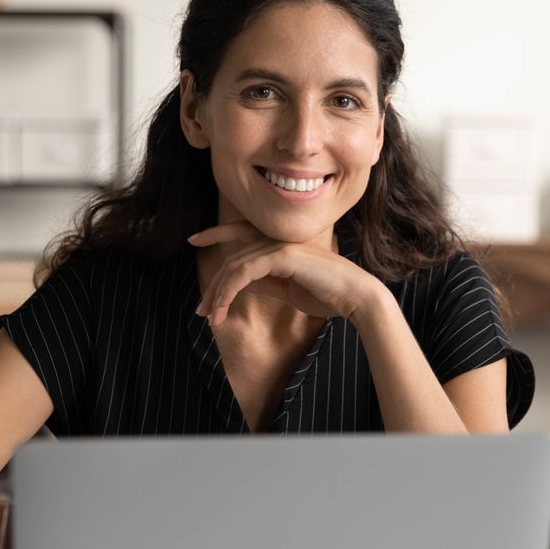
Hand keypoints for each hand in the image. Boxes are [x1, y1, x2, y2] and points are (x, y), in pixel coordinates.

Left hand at [188, 222, 383, 325]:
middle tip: (202, 310)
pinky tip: (223, 306)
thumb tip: (239, 285)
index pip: (241, 231)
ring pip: (235, 265)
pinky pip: (245, 271)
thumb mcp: (287, 290)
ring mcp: (281, 245)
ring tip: (211, 316)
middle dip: (214, 285)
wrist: (355, 298)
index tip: (194, 240)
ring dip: (219, 293)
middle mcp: (278, 239)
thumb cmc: (327, 294)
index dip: (216, 233)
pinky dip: (230, 289)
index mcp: (281, 244)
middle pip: (233, 257)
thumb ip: (264, 283)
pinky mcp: (283, 255)